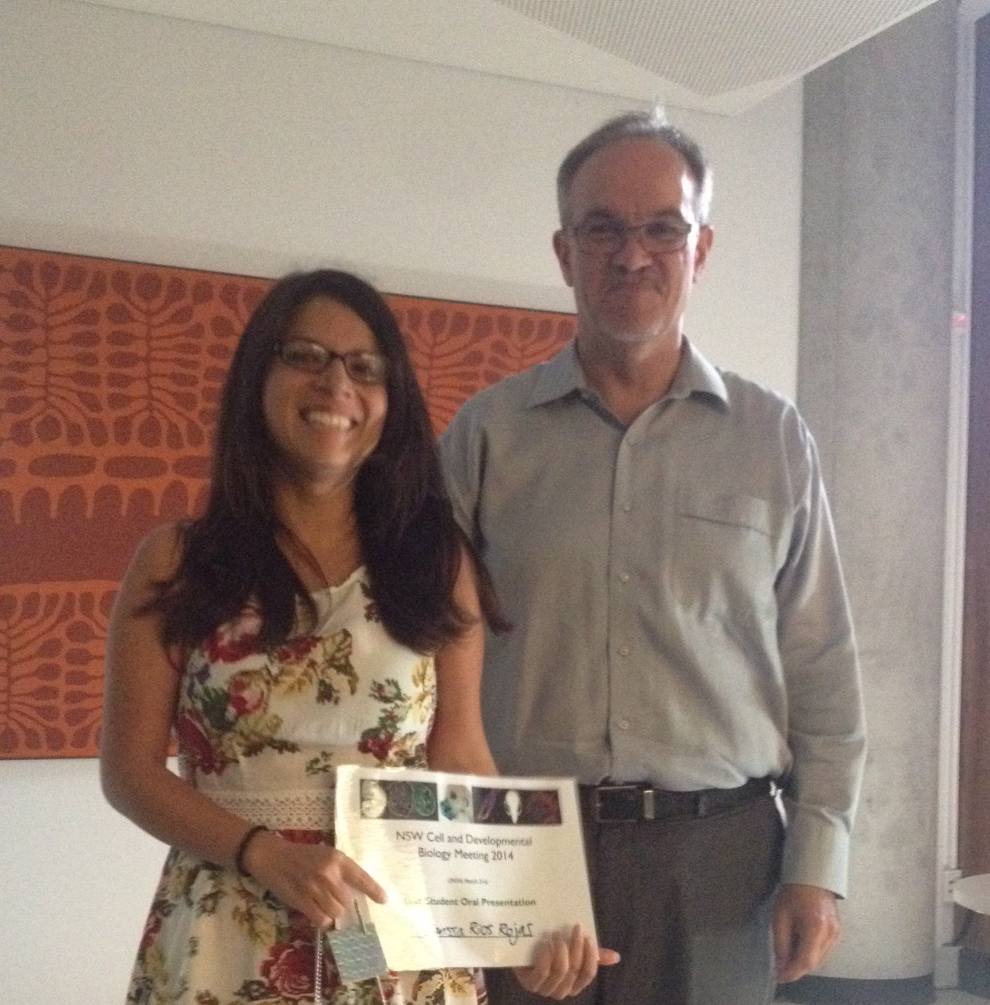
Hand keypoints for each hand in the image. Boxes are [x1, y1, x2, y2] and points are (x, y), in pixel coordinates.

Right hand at [244, 831, 386, 927]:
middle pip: (348, 901)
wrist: (272, 856)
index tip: (384, 900)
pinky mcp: (302, 901)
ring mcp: (315, 888)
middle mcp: (328, 873)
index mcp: (337, 859)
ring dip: (332, 913)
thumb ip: (340, 870)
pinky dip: (322, 920)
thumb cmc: (301, 855)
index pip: (361, 877)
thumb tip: (356, 891)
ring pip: (336, 913)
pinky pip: (321, 919)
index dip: (374, 890)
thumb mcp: (325, 855)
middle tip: (333, 899)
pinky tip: (317, 912)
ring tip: (323, 904)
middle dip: (343, 904)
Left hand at [513, 924, 619, 999]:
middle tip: (575, 927)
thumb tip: (616, 957)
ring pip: (560, 971)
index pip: (589, 974)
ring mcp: (545, 988)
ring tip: (556, 933)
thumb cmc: (552, 949)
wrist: (523, 949)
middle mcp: (562, 990)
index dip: (591, 955)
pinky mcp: (530, 983)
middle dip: (576, 946)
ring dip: (560, 949)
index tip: (588, 935)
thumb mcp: (574, 949)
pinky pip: (542, 973)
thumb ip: (593, 954)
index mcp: (575, 984)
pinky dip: (545, 957)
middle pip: (575, 969)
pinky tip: (545, 943)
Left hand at [772, 883, 840, 982]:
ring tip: (788, 954)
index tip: (779, 976)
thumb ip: (781, 943)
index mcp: (816, 929)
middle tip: (780, 966)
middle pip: (814, 963)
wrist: (812, 876)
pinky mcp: (838, 932)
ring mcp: (837, 934)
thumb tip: (780, 965)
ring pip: (820, 959)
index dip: (792, 972)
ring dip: (803, 961)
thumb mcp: (780, 916)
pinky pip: (824, 951)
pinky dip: (811, 953)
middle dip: (796, 968)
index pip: (806, 962)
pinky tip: (799, 946)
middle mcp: (831, 934)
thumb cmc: (793, 892)